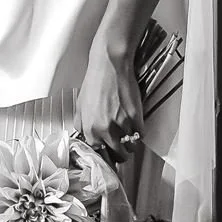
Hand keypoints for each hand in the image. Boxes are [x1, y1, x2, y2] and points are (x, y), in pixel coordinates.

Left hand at [77, 41, 142, 159]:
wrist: (109, 66)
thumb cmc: (94, 82)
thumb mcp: (80, 105)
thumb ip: (82, 124)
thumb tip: (85, 136)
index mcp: (90, 129)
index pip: (99, 153)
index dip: (105, 154)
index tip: (109, 154)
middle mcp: (105, 129)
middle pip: (117, 154)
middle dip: (120, 154)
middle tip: (122, 149)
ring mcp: (121, 124)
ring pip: (131, 147)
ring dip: (131, 145)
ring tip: (129, 138)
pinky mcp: (135, 117)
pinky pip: (140, 134)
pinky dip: (139, 133)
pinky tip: (135, 127)